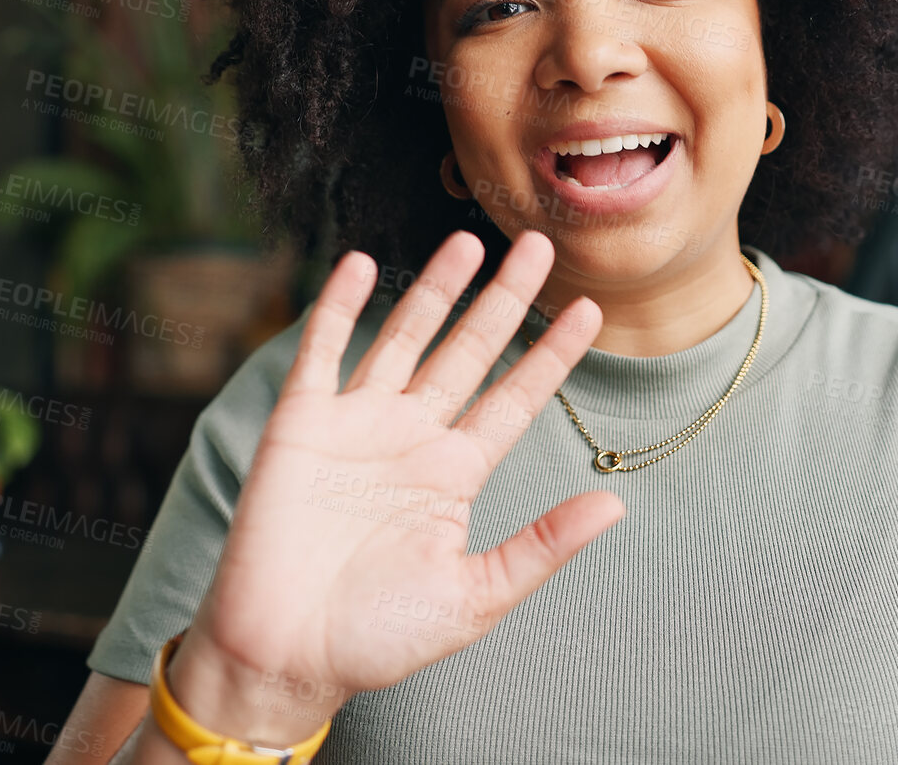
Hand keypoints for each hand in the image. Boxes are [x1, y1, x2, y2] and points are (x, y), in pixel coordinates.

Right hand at [166, 229, 621, 745]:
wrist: (281, 657)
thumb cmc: (377, 638)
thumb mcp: (474, 597)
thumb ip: (541, 546)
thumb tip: (616, 506)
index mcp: (455, 476)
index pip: (515, 399)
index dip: (550, 355)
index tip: (589, 311)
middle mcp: (411, 440)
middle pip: (467, 352)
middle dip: (503, 299)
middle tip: (538, 243)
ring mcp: (356, 427)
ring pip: (404, 338)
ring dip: (434, 290)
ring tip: (467, 240)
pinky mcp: (300, 426)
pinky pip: (322, 353)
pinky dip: (339, 308)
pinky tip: (360, 263)